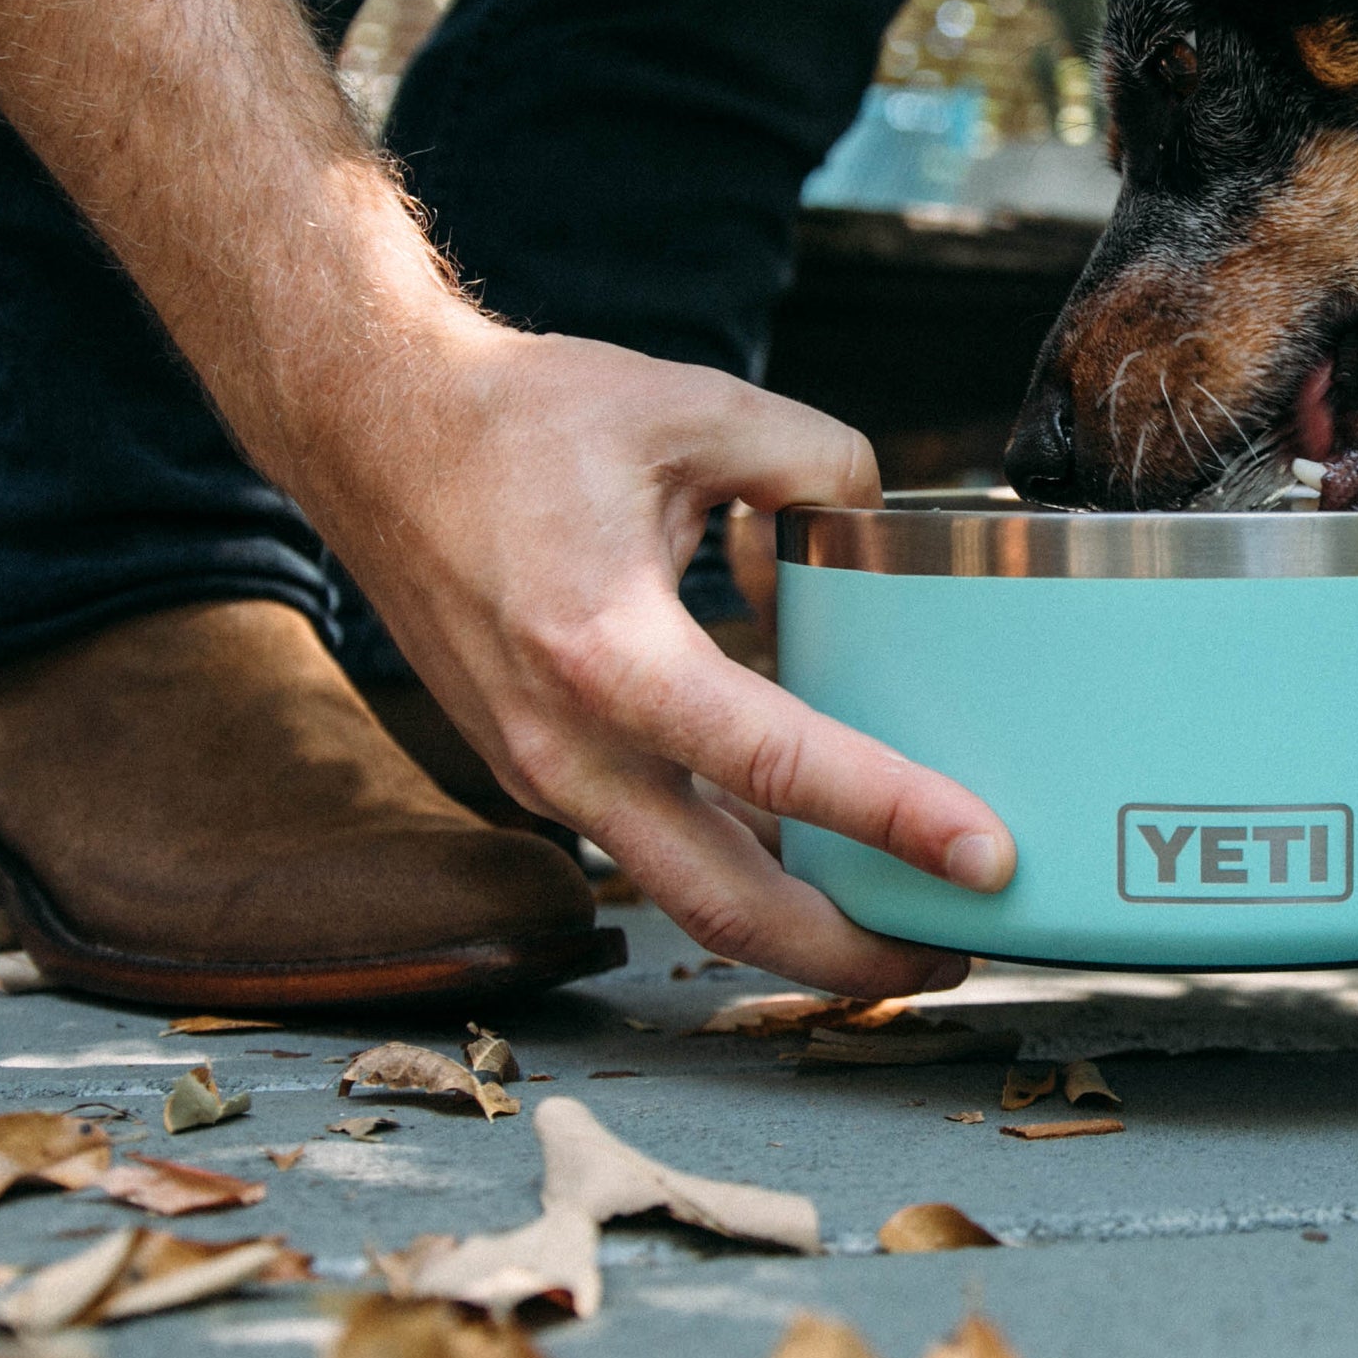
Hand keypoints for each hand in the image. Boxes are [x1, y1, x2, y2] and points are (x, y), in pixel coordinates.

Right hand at [329, 323, 1012, 996]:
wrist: (371, 435)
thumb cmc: (517, 419)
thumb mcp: (694, 406)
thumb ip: (819, 464)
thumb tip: (884, 534)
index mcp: (601, 649)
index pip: (775, 765)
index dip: (892, 817)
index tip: (986, 854)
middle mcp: (565, 740)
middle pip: (725, 901)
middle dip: (851, 950)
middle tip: (963, 950)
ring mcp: (547, 772)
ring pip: (692, 892)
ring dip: (803, 926)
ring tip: (915, 922)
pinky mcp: (548, 772)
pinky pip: (664, 843)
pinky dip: (751, 864)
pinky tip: (830, 856)